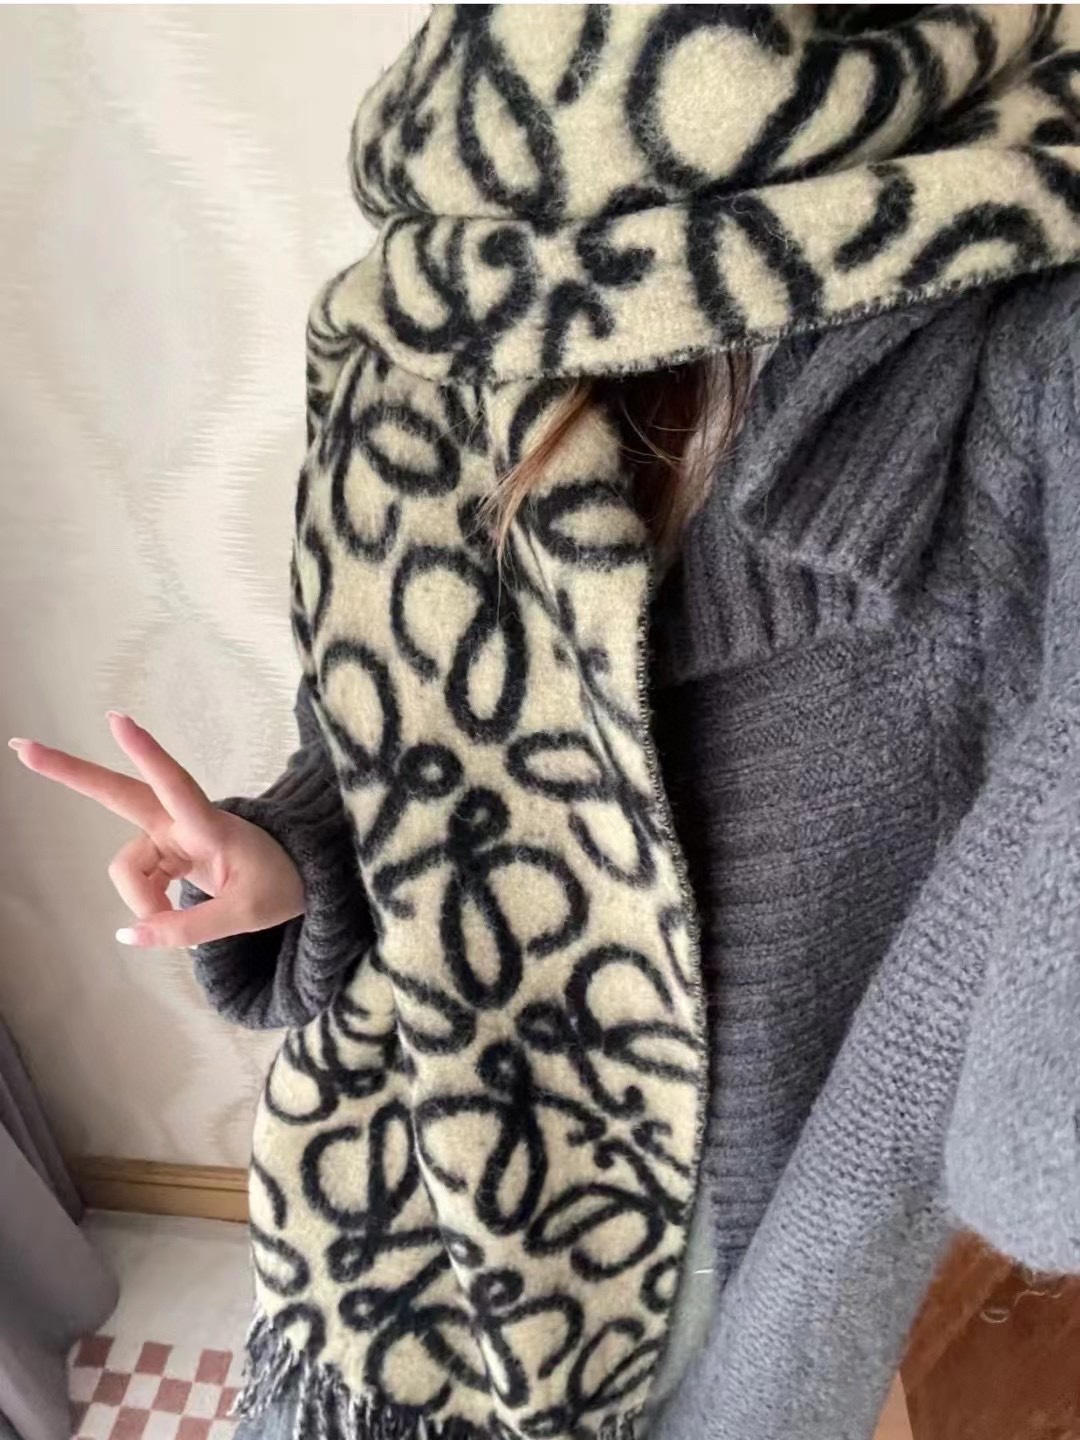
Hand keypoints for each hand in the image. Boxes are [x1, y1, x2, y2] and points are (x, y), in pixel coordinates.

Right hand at [8, 713, 304, 948]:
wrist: (301, 876)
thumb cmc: (281, 885)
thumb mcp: (245, 915)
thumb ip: (187, 929)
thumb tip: (127, 935)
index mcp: (211, 826)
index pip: (176, 785)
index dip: (148, 754)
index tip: (117, 719)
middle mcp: (183, 822)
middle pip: (119, 794)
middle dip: (70, 772)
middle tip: (21, 747)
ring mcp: (170, 834)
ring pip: (126, 868)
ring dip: (141, 900)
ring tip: (172, 923)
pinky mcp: (165, 849)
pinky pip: (136, 880)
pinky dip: (145, 903)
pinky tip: (164, 912)